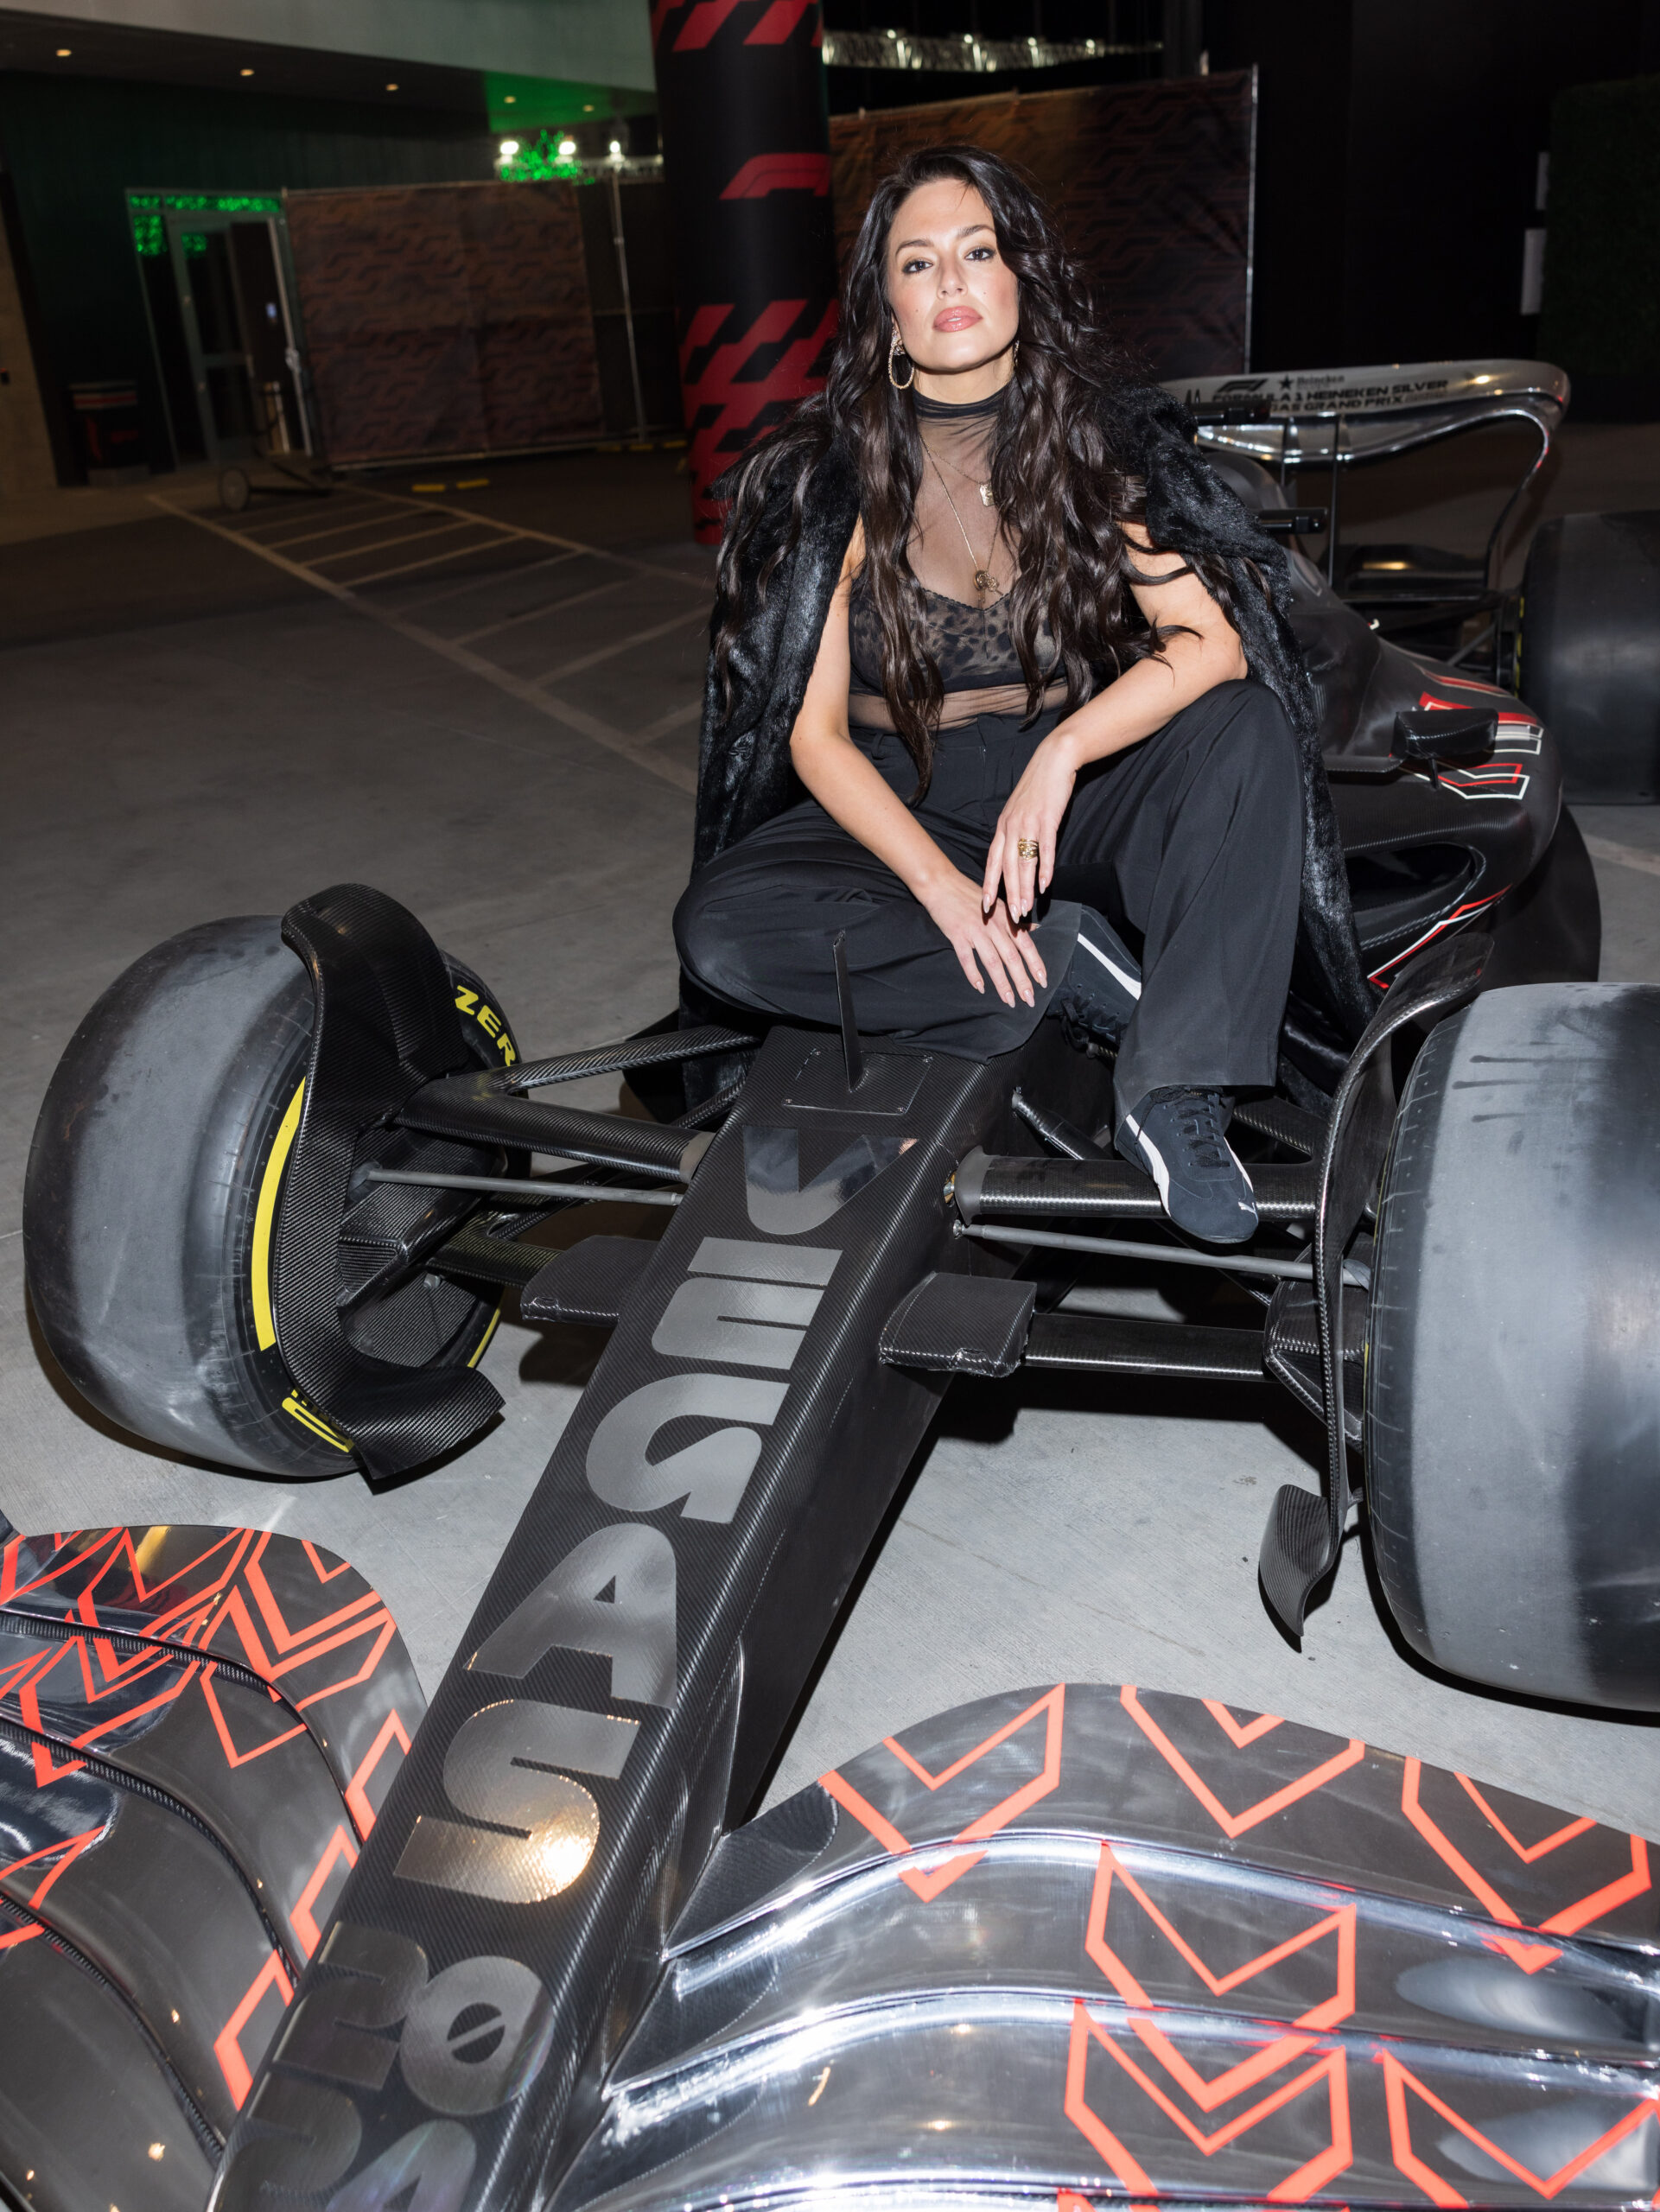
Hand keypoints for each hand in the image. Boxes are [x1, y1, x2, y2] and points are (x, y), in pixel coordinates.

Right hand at [917, 867, 1047, 1008]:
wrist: (942, 884)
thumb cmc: (970, 895)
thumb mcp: (998, 904)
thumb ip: (1015, 921)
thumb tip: (1034, 929)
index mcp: (1005, 920)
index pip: (1026, 945)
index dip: (1036, 964)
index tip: (1043, 981)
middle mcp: (994, 927)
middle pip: (1012, 958)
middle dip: (1022, 980)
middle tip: (1029, 1000)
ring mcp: (975, 931)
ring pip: (992, 962)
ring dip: (1002, 983)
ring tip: (1009, 1000)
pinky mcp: (957, 935)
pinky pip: (967, 959)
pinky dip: (974, 974)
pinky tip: (981, 988)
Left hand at [982, 728, 1078, 921]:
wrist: (1054, 760)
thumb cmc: (1038, 787)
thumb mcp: (1019, 810)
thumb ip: (1015, 832)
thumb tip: (1015, 855)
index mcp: (1003, 826)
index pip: (992, 861)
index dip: (989, 884)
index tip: (985, 906)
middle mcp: (1011, 826)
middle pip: (1007, 867)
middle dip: (1008, 895)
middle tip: (1010, 917)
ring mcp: (1029, 823)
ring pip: (1024, 862)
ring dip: (1025, 888)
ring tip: (1026, 908)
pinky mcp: (1047, 819)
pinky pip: (1045, 849)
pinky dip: (1045, 868)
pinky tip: (1046, 885)